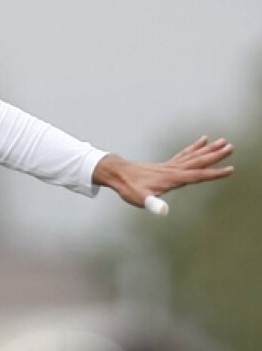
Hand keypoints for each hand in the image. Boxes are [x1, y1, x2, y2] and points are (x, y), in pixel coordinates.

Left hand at [94, 136, 233, 210]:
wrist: (118, 173)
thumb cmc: (129, 188)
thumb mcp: (140, 200)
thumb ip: (153, 204)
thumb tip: (164, 211)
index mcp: (172, 179)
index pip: (198, 175)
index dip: (214, 174)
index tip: (230, 169)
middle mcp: (174, 170)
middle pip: (199, 161)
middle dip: (216, 155)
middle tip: (231, 146)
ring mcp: (171, 165)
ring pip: (194, 155)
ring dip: (210, 149)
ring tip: (223, 141)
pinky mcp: (167, 165)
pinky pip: (185, 154)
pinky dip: (196, 147)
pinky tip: (203, 140)